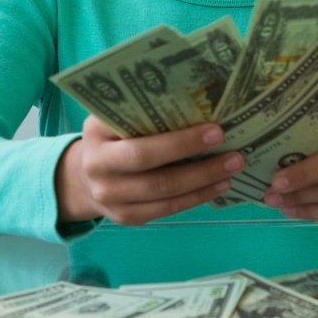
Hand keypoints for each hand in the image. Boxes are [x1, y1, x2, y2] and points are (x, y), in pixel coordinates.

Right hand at [57, 118, 245, 224]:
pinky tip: (217, 186)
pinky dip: (195, 198)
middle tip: (232, 151)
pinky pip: (165, 209)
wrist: (85, 177)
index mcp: (97, 133)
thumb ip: (145, 109)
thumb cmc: (113, 136)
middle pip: (150, 165)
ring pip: (162, 191)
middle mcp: (98, 166)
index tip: (215, 129)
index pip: (138, 133)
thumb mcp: (116, 116)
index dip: (178, 138)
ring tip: (232, 168)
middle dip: (195, 158)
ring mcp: (109, 196)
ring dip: (202, 180)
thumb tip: (201, 101)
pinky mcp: (124, 217)